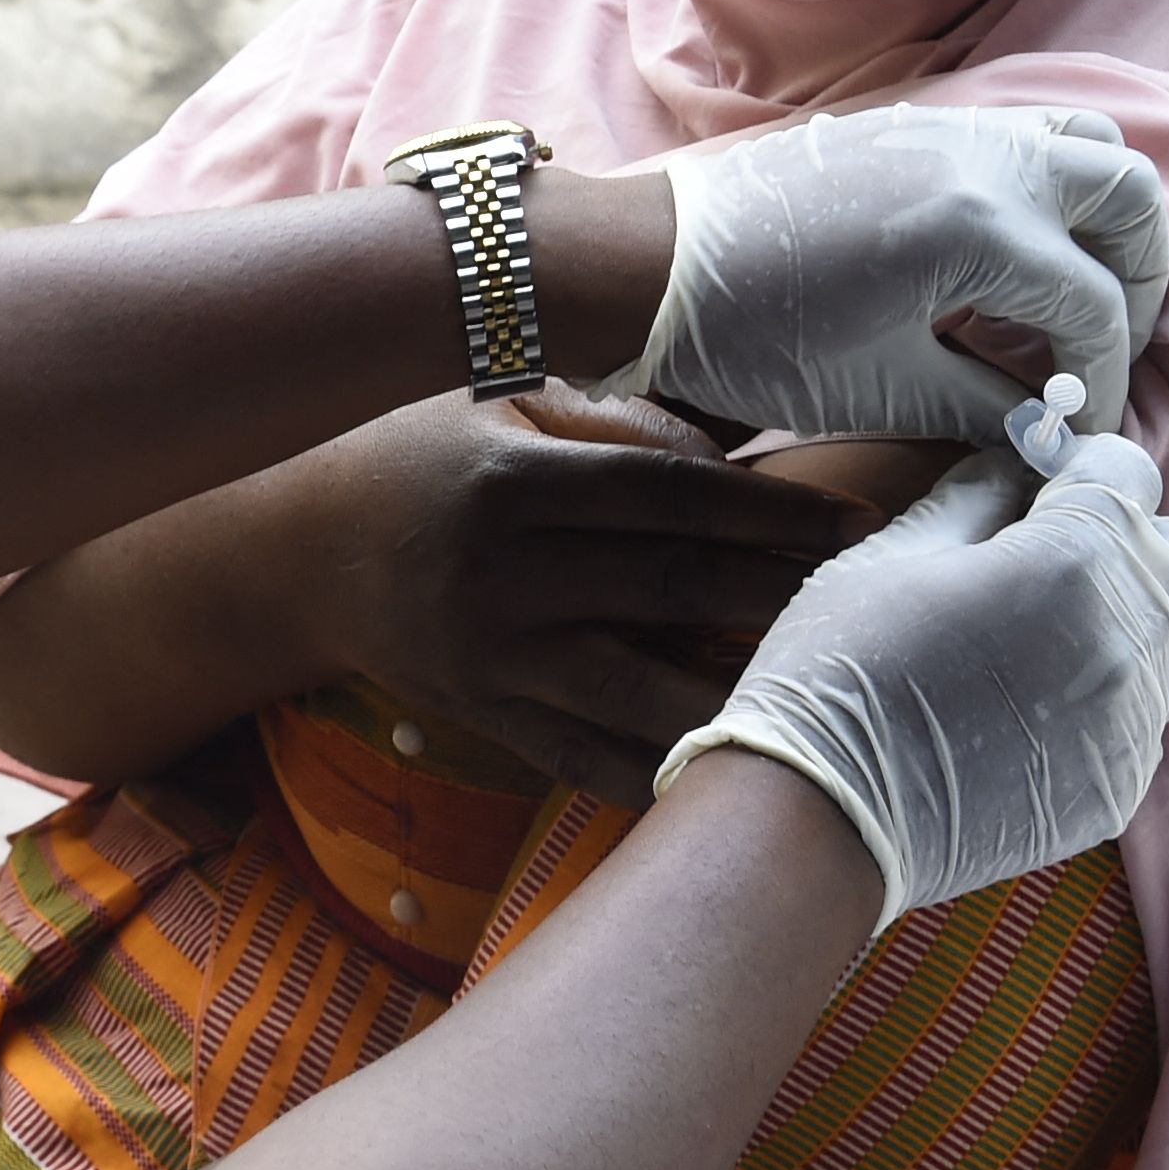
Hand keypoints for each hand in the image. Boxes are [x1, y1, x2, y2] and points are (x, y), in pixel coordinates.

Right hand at [287, 387, 869, 808]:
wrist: (296, 551)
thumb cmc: (413, 452)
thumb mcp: (492, 402)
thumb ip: (610, 423)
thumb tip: (732, 463)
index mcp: (510, 478)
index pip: (667, 495)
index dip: (768, 510)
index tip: (854, 523)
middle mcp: (499, 573)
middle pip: (668, 587)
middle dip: (778, 593)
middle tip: (872, 600)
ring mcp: (488, 656)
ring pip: (637, 686)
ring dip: (735, 690)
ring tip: (823, 690)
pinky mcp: (481, 715)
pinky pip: (584, 756)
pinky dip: (658, 767)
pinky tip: (733, 766)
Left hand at [630, 106, 1168, 444]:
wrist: (652, 266)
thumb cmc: (757, 337)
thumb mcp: (888, 390)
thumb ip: (990, 409)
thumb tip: (1051, 431)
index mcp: (989, 229)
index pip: (1098, 308)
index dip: (1103, 379)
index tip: (1075, 426)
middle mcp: (989, 159)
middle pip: (1128, 195)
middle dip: (1135, 277)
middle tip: (1099, 345)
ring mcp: (953, 128)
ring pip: (1084, 141)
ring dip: (1099, 214)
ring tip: (1065, 292)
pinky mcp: (915, 124)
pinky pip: (1021, 134)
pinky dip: (1045, 187)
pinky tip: (1000, 260)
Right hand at [655, 432, 1168, 926]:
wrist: (822, 821)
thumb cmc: (840, 669)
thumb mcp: (893, 553)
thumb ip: (975, 496)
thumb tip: (1013, 467)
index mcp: (1072, 560)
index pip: (1128, 471)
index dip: (1079, 463)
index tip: (1037, 477)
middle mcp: (1127, 638)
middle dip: (1121, 534)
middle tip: (1046, 549)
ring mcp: (1132, 721)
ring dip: (1132, 614)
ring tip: (1054, 626)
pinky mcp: (1120, 786)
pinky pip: (1147, 714)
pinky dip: (1111, 692)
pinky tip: (1037, 699)